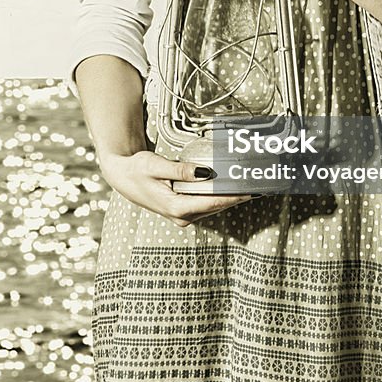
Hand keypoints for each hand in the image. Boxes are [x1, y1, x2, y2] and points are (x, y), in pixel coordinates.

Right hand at [98, 149, 253, 227]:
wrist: (122, 177)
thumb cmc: (137, 170)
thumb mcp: (156, 166)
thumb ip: (180, 170)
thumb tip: (204, 172)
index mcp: (175, 207)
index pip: (211, 203)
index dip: (233, 197)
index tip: (250, 192)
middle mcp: (181, 216)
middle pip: (216, 206)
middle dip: (237, 197)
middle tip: (259, 187)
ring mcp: (182, 215)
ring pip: (213, 207)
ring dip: (231, 197)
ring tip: (251, 187)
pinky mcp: (183, 210)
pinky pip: (206, 204)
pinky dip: (220, 196)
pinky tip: (232, 188)